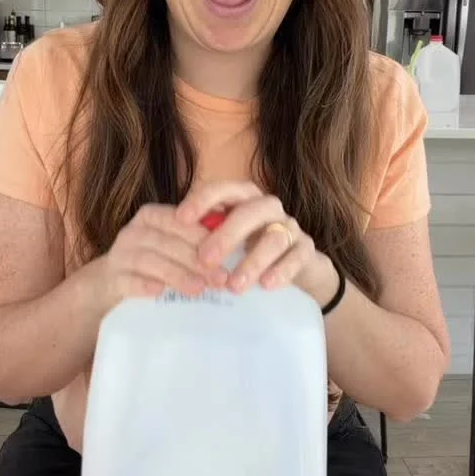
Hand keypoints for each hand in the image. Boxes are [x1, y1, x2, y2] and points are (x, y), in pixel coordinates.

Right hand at [100, 203, 227, 304]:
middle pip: (166, 242)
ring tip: (199, 289)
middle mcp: (133, 231)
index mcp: (152, 217)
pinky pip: (127, 281)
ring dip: (175, 274)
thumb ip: (197, 237)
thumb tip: (235, 235)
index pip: (177, 220)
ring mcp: (119, 255)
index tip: (225, 253)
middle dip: (195, 260)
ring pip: (148, 261)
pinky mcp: (110, 279)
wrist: (113, 282)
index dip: (201, 236)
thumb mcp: (172, 244)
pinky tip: (161, 293)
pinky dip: (144, 286)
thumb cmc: (155, 261)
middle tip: (220, 278)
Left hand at [176, 181, 337, 306]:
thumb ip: (204, 237)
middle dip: (226, 235)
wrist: (296, 267)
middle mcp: (267, 208)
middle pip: (249, 212)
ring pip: (274, 238)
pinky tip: (267, 286)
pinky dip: (282, 270)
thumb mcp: (226, 241)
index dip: (202, 200)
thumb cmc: (249, 250)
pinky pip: (297, 256)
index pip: (223, 189)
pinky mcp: (307, 249)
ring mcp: (290, 227)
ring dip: (253, 261)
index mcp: (243, 199)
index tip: (180, 219)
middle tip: (205, 260)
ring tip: (234, 286)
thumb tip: (167, 248)